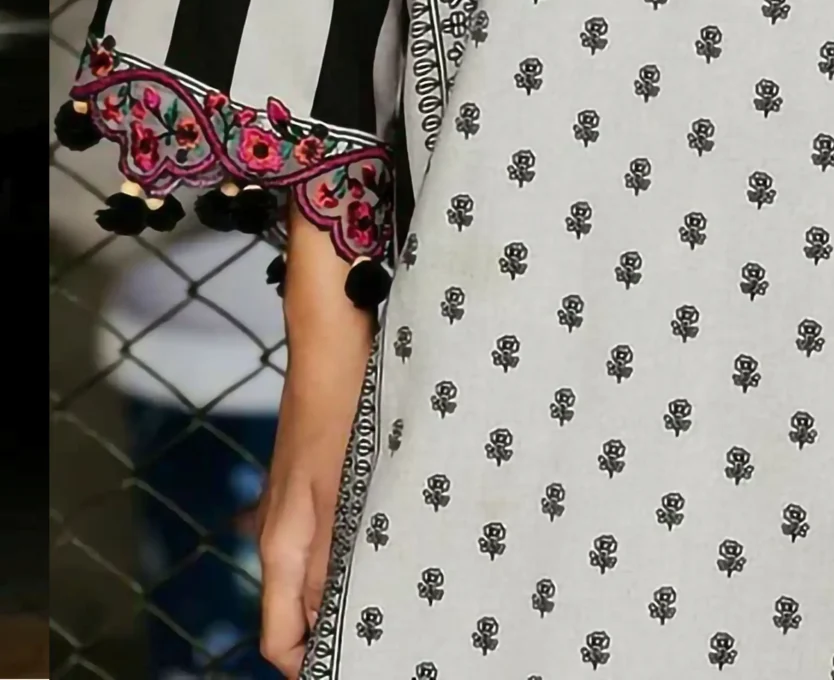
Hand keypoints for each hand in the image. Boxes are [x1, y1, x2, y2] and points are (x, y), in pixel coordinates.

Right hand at [258, 217, 373, 677]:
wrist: (331, 337)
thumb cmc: (339, 408)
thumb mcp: (342, 489)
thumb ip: (334, 558)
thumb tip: (333, 622)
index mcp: (281, 545)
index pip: (278, 638)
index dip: (309, 664)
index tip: (359, 665)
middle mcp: (281, 533)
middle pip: (297, 612)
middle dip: (336, 630)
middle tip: (395, 634)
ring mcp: (297, 507)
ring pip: (317, 574)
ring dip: (350, 588)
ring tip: (405, 593)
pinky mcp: (316, 481)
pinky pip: (330, 537)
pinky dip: (354, 550)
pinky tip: (396, 541)